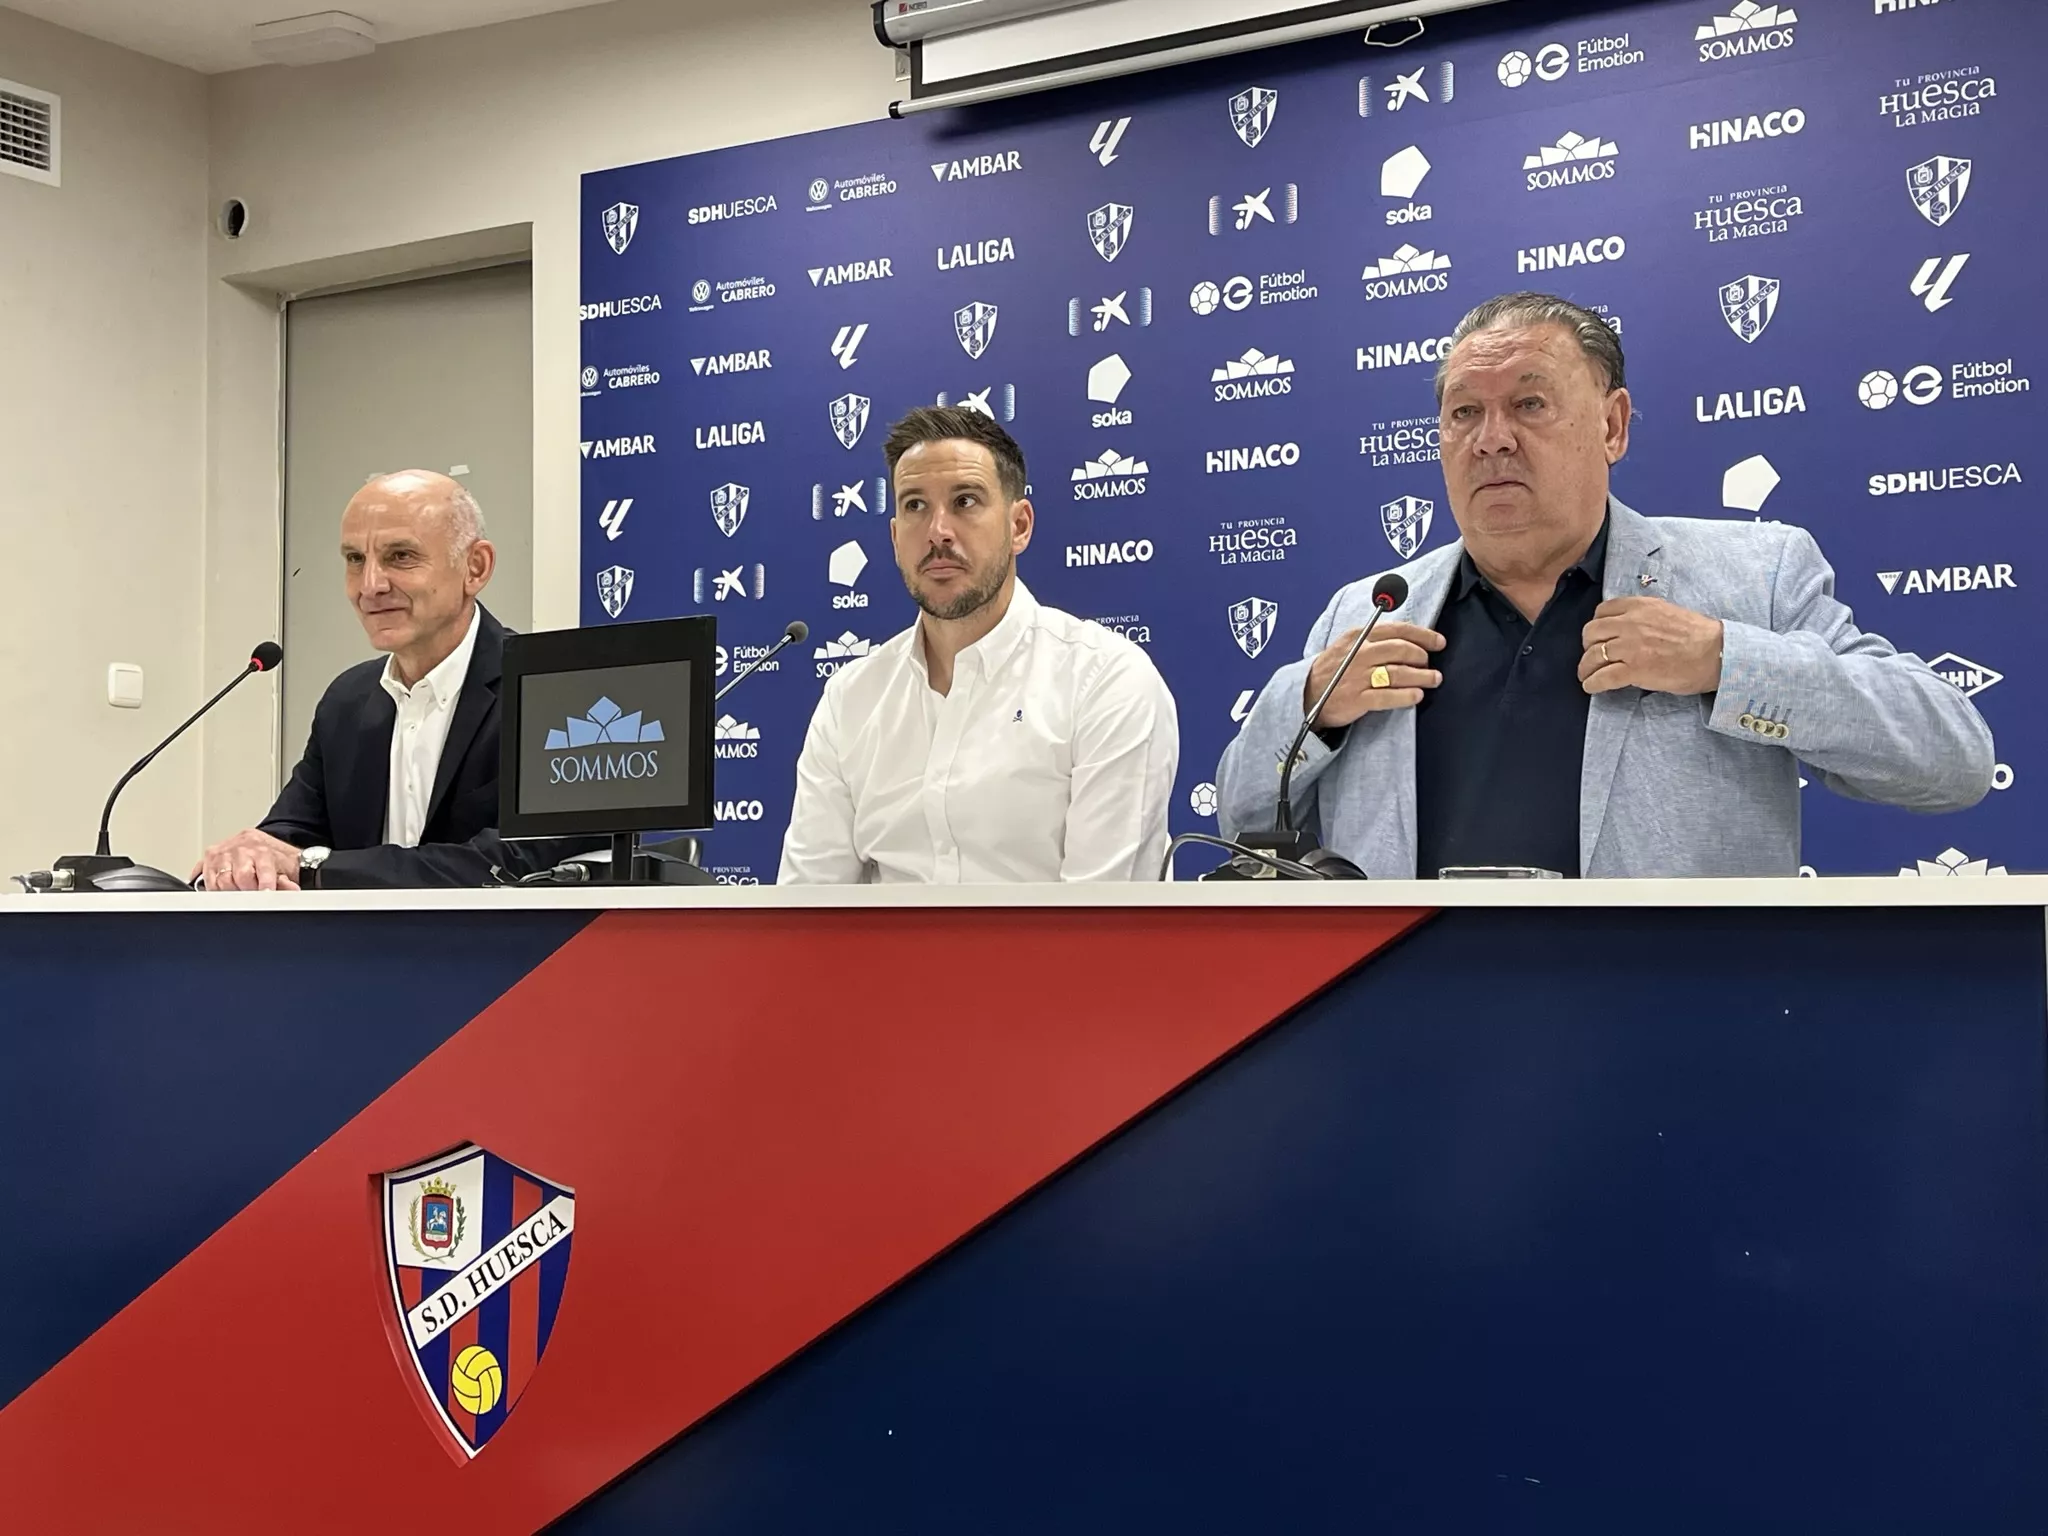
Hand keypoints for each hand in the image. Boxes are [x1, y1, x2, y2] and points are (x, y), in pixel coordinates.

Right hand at [190, 829, 302, 891]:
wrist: (260, 844)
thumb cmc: (272, 857)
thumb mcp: (285, 867)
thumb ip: (286, 881)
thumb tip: (292, 891)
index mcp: (261, 848)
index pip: (262, 869)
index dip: (265, 884)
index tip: (266, 894)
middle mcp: (240, 847)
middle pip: (241, 876)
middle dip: (249, 890)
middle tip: (254, 895)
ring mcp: (222, 851)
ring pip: (221, 880)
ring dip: (231, 891)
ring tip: (241, 891)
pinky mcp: (209, 856)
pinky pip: (208, 879)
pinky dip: (216, 889)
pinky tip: (226, 889)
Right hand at [1303, 621, 1444, 728]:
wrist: (1306, 695)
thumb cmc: (1333, 670)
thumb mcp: (1349, 645)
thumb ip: (1375, 639)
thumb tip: (1410, 639)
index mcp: (1359, 636)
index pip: (1397, 630)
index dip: (1423, 635)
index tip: (1438, 642)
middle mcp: (1359, 653)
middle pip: (1401, 650)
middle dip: (1423, 657)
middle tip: (1432, 665)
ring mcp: (1358, 677)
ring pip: (1399, 672)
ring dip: (1422, 676)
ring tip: (1433, 680)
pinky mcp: (1357, 698)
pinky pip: (1388, 696)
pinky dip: (1406, 695)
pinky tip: (1417, 695)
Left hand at [1580, 597, 1723, 695]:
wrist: (1717, 654)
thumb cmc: (1698, 635)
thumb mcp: (1667, 613)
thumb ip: (1643, 617)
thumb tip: (1628, 628)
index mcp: (1640, 607)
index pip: (1602, 611)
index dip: (1597, 626)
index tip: (1599, 636)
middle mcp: (1631, 623)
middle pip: (1591, 632)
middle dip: (1588, 646)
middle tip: (1593, 657)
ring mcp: (1631, 647)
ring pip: (1593, 655)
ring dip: (1586, 667)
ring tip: (1587, 675)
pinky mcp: (1634, 670)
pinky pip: (1603, 677)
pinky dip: (1593, 683)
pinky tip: (1591, 687)